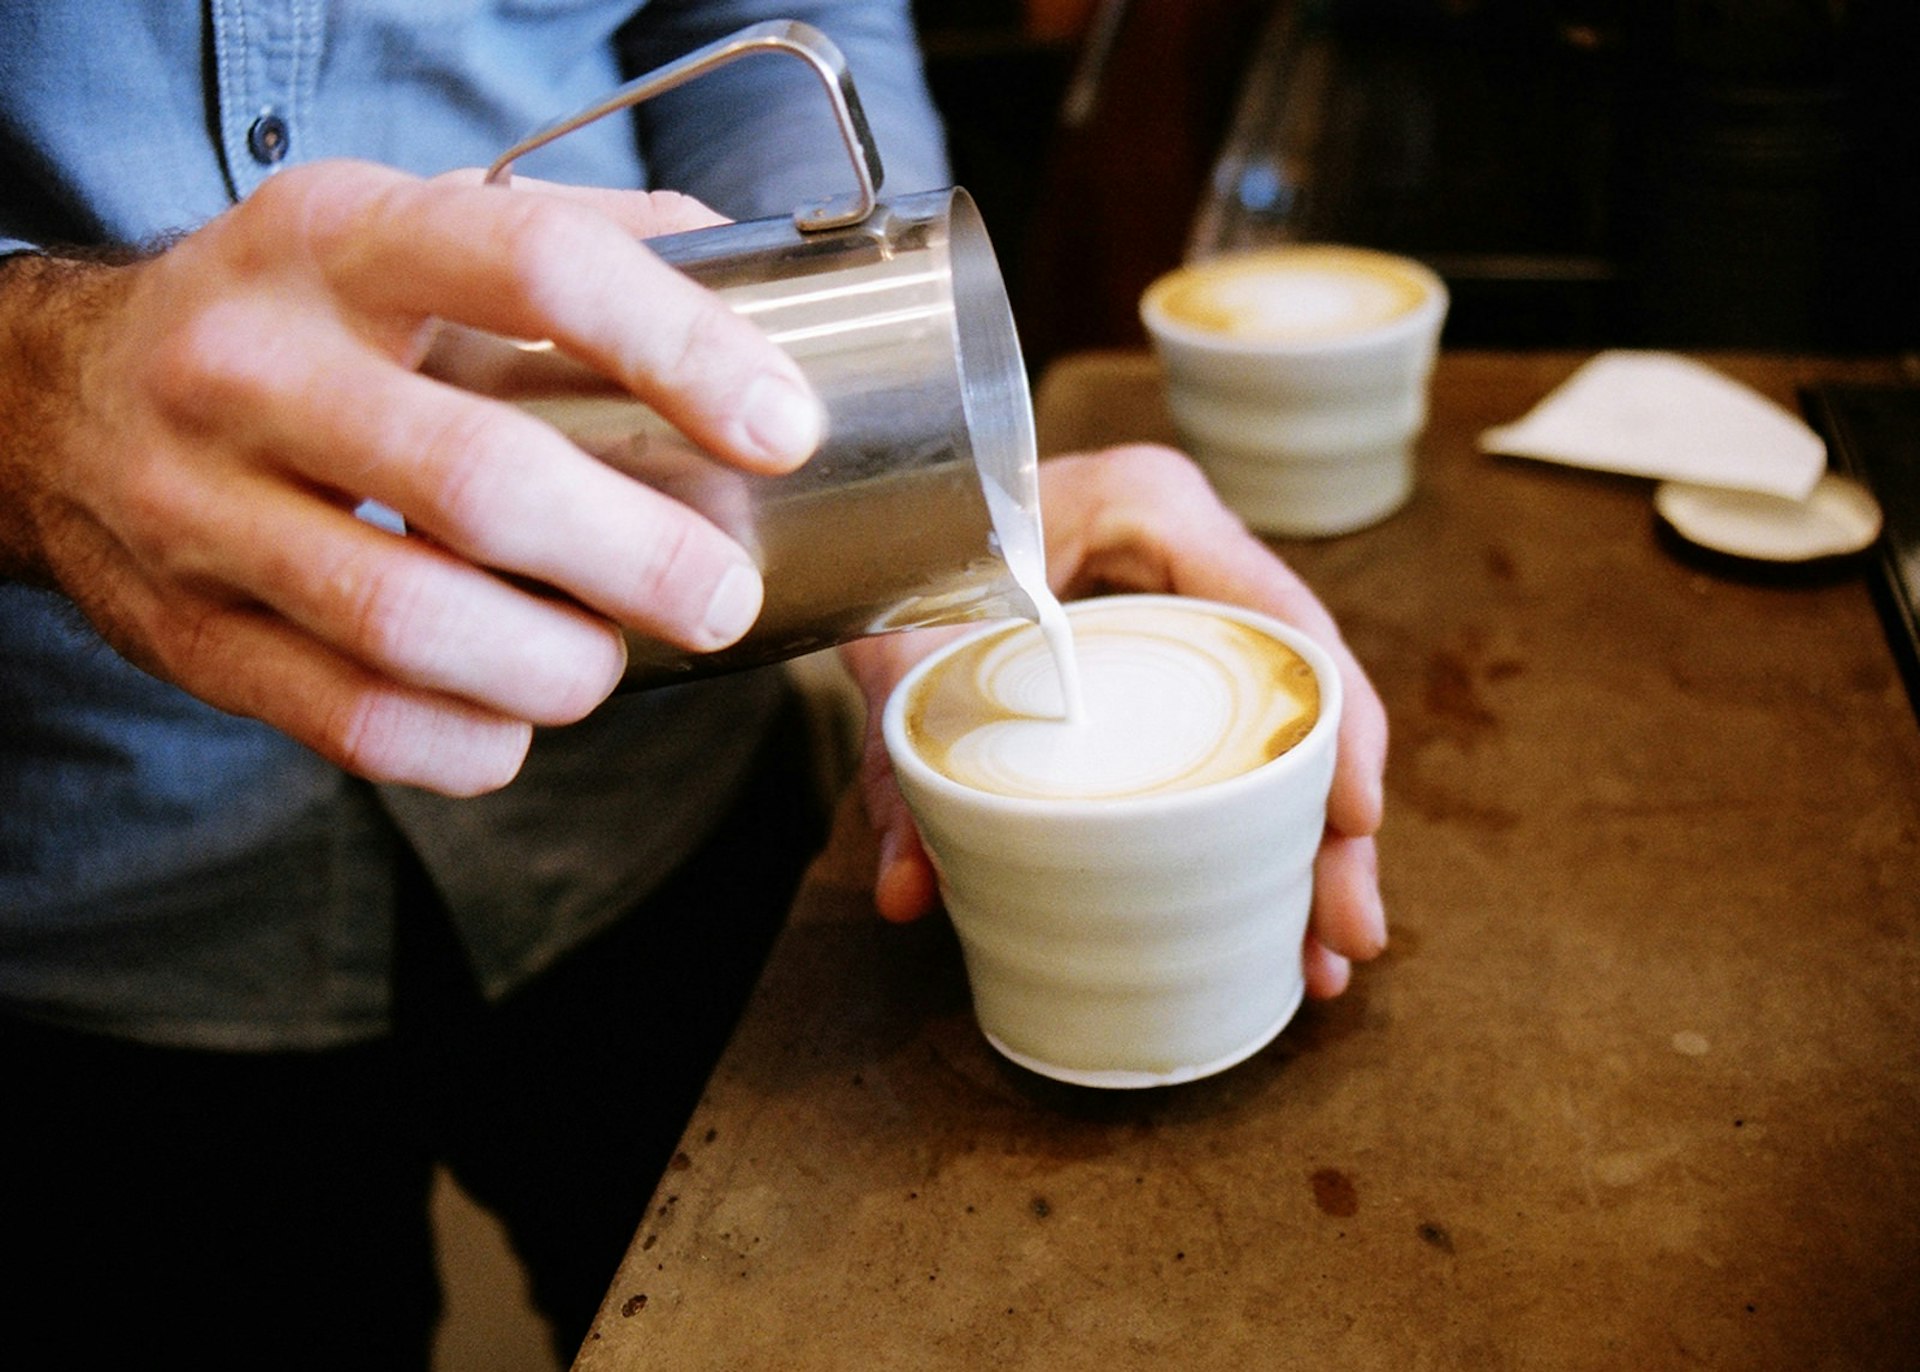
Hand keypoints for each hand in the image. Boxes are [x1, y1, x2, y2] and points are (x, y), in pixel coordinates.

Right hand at [0, 160, 821, 794]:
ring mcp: (200, 507)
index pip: (535, 266)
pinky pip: (357, 721)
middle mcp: (253, 364)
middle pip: (479, 480)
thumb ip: (567, 241)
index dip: (683, 351)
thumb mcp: (395, 229)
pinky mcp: (190, 635)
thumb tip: (748, 286)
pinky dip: (471, 742)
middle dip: (641, 557)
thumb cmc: (286, 320)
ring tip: (612, 659)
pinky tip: (515, 719)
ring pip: (414, 623)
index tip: (781, 428)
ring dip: (559, 667)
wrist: (54, 403)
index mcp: (337, 238)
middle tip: (721, 594)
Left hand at [842, 444, 1389, 999]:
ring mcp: (1190, 605)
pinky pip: (1239, 731)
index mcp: (1146, 509)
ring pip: (1283, 727)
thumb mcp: (901, 658)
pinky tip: (1273, 913)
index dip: (1338, 726)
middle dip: (1335, 824)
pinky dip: (1258, 820)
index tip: (1354, 825)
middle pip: (1302, 693)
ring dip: (1310, 840)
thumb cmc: (896, 553)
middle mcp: (1191, 553)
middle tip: (1346, 938)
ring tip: (1319, 957)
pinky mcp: (1172, 655)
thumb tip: (907, 897)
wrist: (868, 523)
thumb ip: (901, 771)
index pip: (1282, 619)